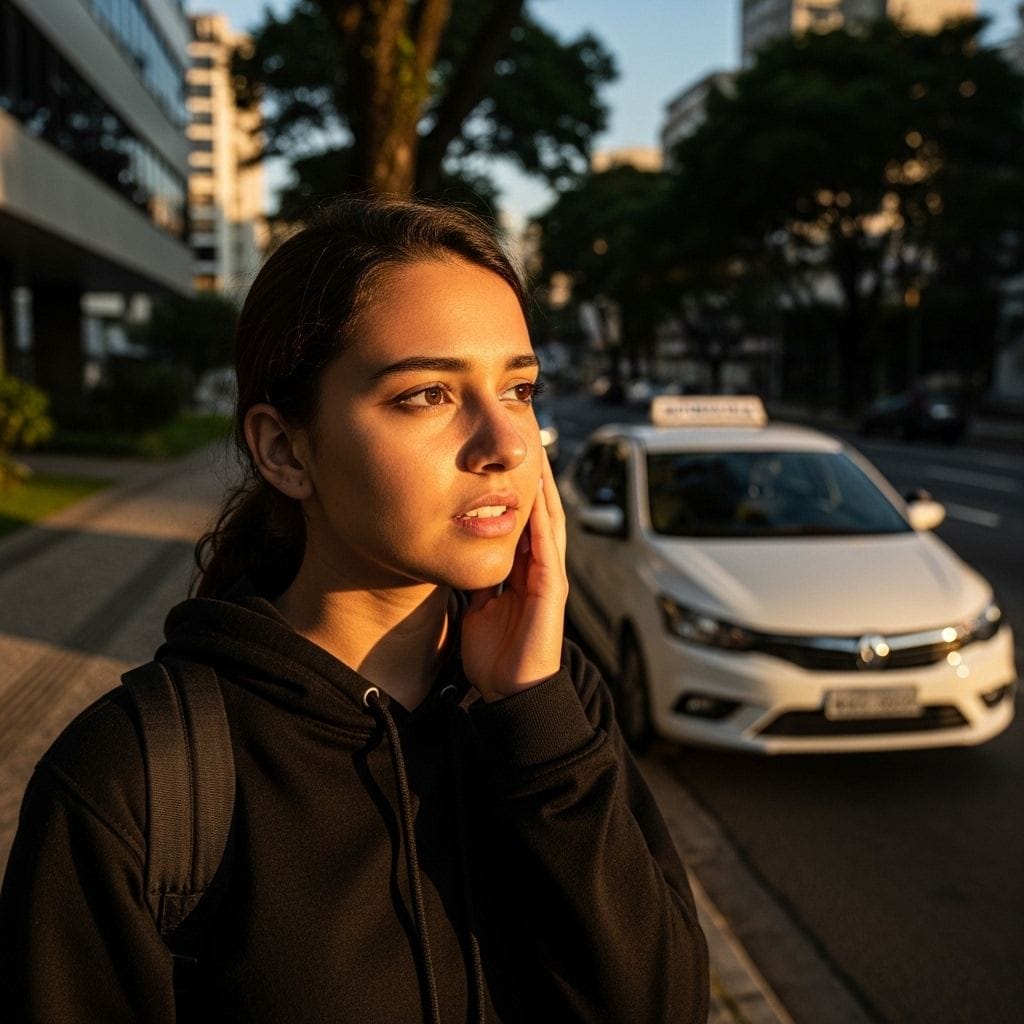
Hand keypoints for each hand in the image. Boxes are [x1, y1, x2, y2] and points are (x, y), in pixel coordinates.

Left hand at [461, 450, 567, 700]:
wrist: (510, 691)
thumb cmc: (494, 655)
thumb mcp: (477, 607)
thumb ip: (476, 582)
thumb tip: (457, 558)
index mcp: (521, 573)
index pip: (520, 522)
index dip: (513, 492)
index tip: (502, 462)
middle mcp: (538, 569)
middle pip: (539, 514)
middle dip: (533, 481)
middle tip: (528, 445)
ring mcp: (548, 578)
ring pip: (549, 523)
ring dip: (544, 491)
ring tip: (537, 458)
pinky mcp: (551, 590)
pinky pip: (547, 549)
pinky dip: (542, 522)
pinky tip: (536, 497)